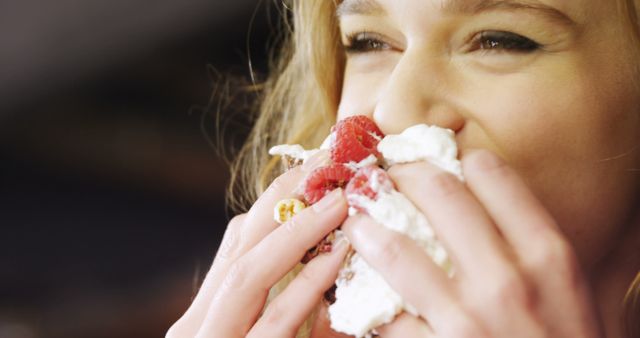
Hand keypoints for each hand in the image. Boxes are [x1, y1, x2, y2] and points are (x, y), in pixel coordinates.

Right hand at [166, 154, 350, 337]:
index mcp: (203, 318)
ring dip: (297, 230)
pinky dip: (307, 284)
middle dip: (284, 199)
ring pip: (247, 273)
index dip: (274, 205)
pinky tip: (336, 256)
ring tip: (338, 199)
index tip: (312, 176)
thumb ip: (283, 313)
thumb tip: (328, 268)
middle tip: (326, 164)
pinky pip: (276, 319)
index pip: (234, 246)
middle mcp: (197, 325)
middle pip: (239, 246)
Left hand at [342, 150, 603, 337]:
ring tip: (356, 221)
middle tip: (383, 177)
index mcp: (549, 256)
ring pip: (396, 247)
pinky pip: (384, 313)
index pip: (492, 174)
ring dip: (366, 226)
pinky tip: (356, 285)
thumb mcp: (585, 301)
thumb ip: (575, 255)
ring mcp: (466, 318)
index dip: (454, 159)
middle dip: (402, 176)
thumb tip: (576, 217)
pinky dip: (364, 295)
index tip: (434, 161)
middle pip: (439, 194)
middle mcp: (507, 279)